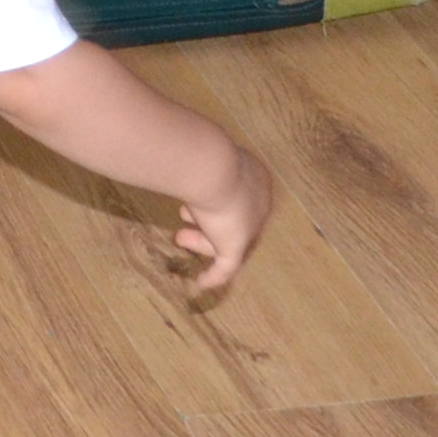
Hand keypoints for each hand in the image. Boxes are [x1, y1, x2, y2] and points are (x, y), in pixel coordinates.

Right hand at [169, 143, 276, 293]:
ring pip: (225, 237)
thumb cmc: (208, 156)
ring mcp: (249, 226)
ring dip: (202, 239)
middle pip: (232, 217)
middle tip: (182, 217)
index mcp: (256, 176)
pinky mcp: (236, 246)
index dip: (215, 199)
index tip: (195, 198)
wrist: (212, 168)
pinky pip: (226, 266)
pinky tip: (202, 283)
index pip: (238, 195)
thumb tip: (179, 155)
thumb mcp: (205, 153)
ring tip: (180, 237)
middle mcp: (258, 201)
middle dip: (206, 218)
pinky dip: (215, 275)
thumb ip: (200, 161)